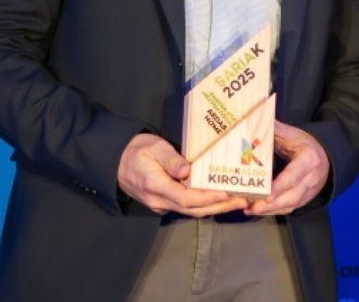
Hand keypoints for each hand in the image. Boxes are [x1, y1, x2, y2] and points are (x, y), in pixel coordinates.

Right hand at [117, 133, 246, 216]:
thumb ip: (170, 159)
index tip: (227, 192)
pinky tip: (220, 198)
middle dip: (219, 205)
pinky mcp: (164, 203)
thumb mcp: (153, 147)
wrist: (116, 161)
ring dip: (215, 207)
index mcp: (156, 186)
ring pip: (191, 211)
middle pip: (193, 209)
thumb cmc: (137, 150)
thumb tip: (187, 170)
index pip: (186, 198)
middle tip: (242, 199)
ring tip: (237, 200)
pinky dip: (205, 205)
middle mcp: (159, 201)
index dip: (208, 197)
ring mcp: (161, 205)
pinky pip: (187, 208)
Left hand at [244, 122, 329, 215]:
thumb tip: (256, 118)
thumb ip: (275, 129)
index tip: (266, 193)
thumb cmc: (306, 144)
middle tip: (253, 206)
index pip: (294, 175)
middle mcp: (311, 178)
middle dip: (272, 204)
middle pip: (293, 195)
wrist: (326, 157)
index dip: (280, 185)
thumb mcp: (293, 134)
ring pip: (290, 205)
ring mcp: (309, 191)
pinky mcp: (304, 199)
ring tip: (251, 210)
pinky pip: (289, 208)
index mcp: (309, 159)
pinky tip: (258, 210)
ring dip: (270, 210)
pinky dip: (273, 211)